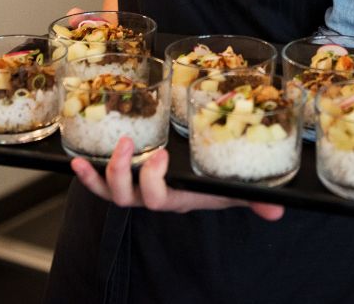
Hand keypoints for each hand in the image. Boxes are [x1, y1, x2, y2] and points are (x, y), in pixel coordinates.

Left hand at [70, 136, 283, 220]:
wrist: (198, 188)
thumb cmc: (213, 186)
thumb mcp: (233, 190)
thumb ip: (253, 198)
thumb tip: (279, 210)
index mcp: (175, 197)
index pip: (157, 199)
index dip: (153, 182)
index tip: (160, 157)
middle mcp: (152, 196)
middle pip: (127, 198)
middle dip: (122, 173)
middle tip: (129, 145)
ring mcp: (135, 189)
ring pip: (112, 192)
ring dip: (104, 171)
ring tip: (112, 143)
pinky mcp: (123, 179)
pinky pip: (98, 185)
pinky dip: (86, 176)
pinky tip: (74, 160)